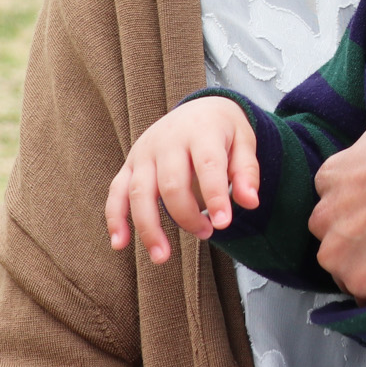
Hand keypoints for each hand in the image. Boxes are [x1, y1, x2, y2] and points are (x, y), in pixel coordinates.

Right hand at [106, 96, 258, 263]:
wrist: (198, 109)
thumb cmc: (223, 131)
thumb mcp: (244, 142)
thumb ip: (247, 172)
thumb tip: (250, 202)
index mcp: (201, 131)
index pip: (207, 165)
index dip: (214, 196)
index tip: (223, 223)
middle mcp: (168, 140)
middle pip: (171, 183)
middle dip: (187, 216)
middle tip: (207, 233)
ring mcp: (144, 152)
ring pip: (140, 192)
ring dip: (149, 228)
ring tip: (162, 257)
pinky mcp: (129, 164)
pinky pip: (117, 192)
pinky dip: (115, 218)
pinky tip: (120, 243)